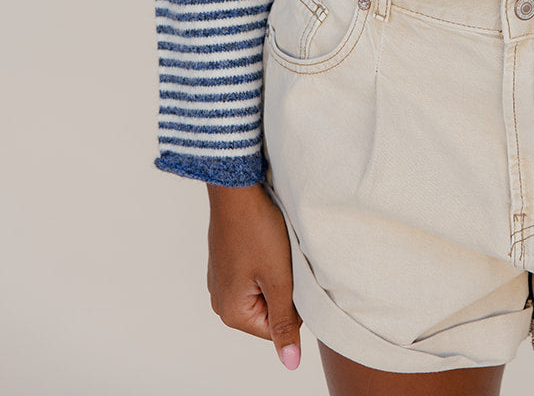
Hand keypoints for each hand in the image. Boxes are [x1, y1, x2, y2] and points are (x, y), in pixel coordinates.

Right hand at [206, 183, 302, 368]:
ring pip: (263, 291)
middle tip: (280, 260)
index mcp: (232, 314)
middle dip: (282, 288)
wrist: (237, 190)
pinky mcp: (225, 265)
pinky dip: (264, 262)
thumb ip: (285, 324)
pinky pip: (253, 275)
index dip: (292, 301)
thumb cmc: (257, 230)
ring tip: (272, 249)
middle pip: (269, 311)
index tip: (288, 274)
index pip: (278, 328)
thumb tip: (290, 362)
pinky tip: (263, 242)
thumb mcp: (279, 280)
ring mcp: (221, 282)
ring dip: (275, 274)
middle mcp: (221, 303)